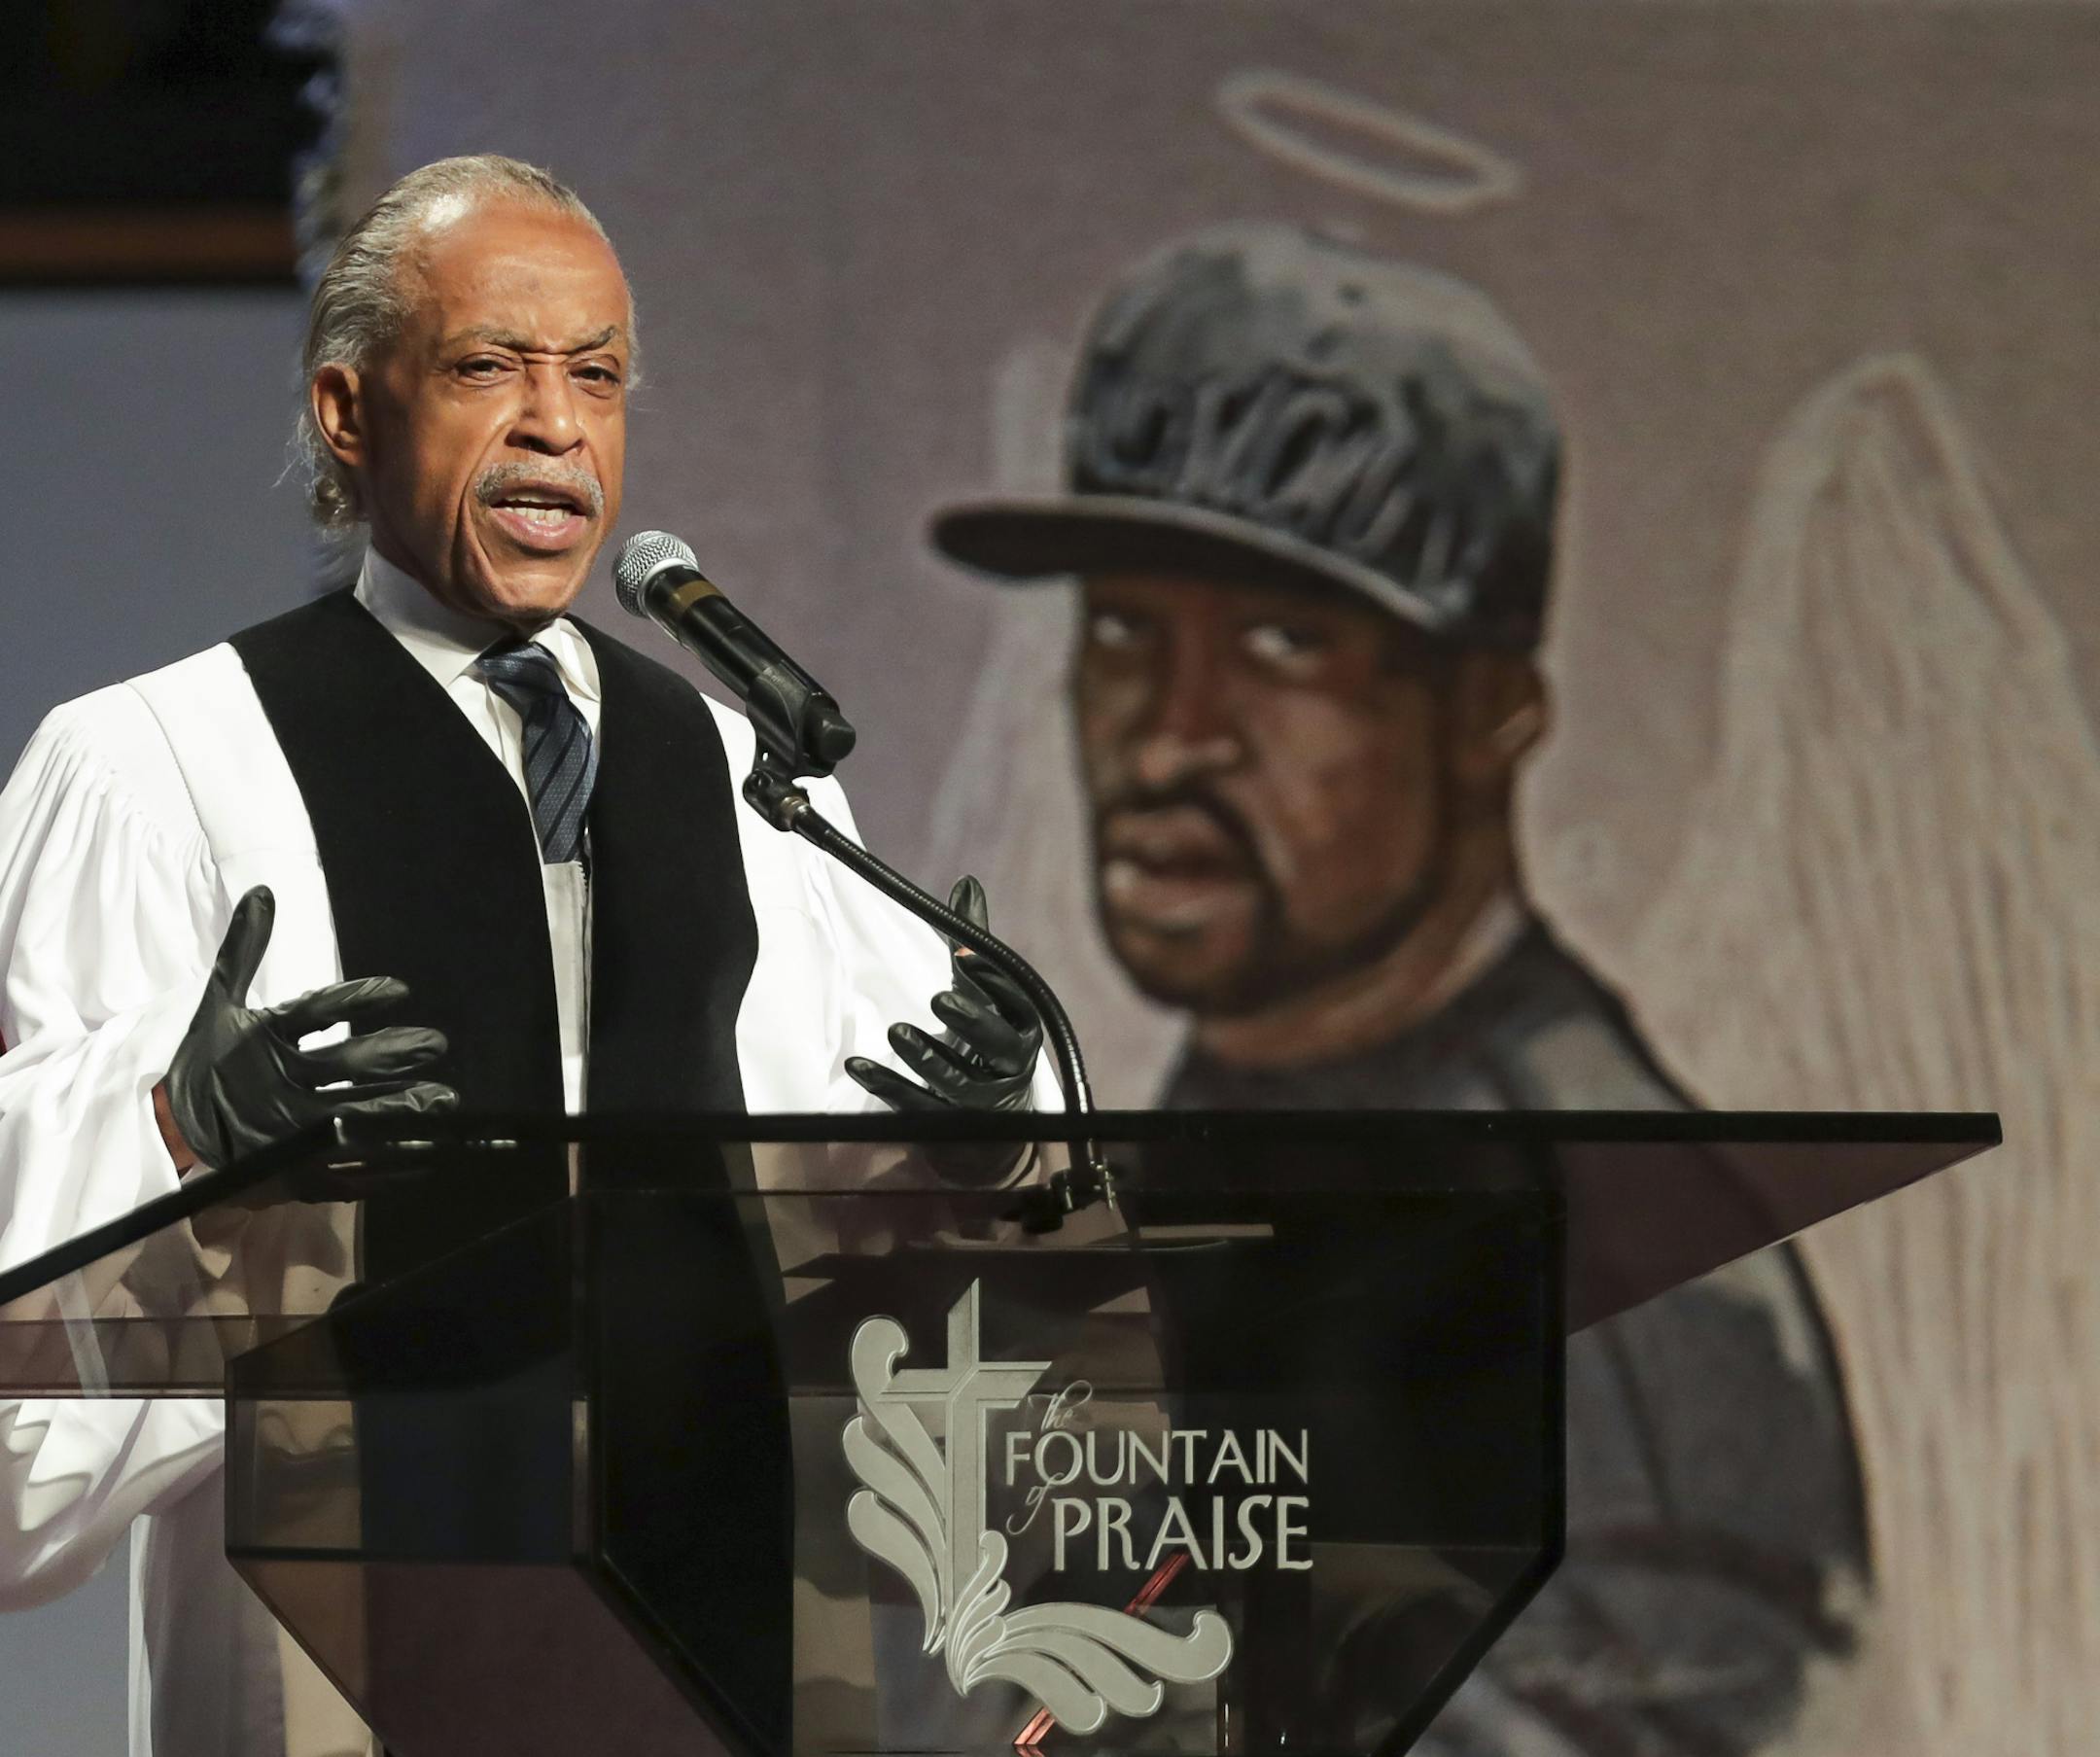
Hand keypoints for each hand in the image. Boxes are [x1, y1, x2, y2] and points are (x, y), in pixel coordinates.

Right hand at [161, 886, 457, 1172]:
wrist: (171, 1132)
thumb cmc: (207, 1061)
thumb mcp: (218, 1003)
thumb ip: (243, 952)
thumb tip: (262, 893)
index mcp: (261, 1042)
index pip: (315, 1013)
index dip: (357, 1000)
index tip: (401, 991)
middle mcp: (278, 1085)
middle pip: (345, 1068)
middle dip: (394, 1057)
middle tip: (436, 1045)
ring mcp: (288, 1132)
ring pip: (354, 1118)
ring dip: (402, 1110)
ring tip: (444, 1101)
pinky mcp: (296, 1171)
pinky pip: (350, 1168)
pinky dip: (389, 1163)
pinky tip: (427, 1153)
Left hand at [846, 875, 1042, 1115]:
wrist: (997, 1120)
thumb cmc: (986, 1041)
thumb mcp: (985, 993)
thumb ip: (974, 943)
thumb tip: (967, 883)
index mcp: (1022, 1030)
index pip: (1015, 1002)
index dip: (992, 980)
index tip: (963, 955)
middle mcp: (1009, 1067)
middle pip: (997, 1045)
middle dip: (972, 1021)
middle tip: (939, 998)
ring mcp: (980, 1102)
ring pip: (957, 1082)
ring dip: (928, 1057)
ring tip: (897, 1031)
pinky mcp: (948, 1126)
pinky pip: (918, 1107)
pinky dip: (888, 1086)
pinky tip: (859, 1065)